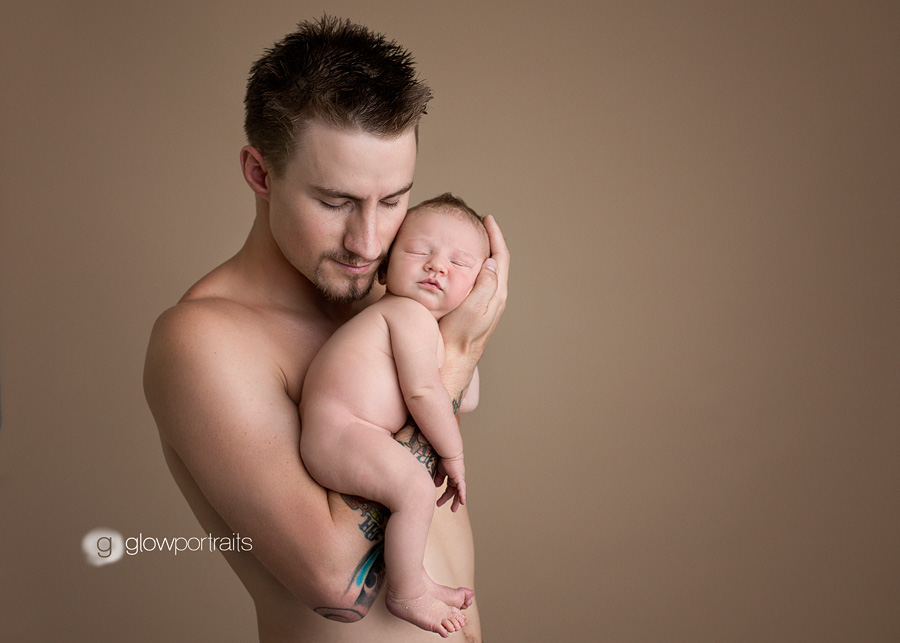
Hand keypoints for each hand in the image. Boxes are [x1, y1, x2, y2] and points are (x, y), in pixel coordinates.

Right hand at [434, 453, 465, 511]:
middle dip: (453, 501)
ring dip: (457, 501)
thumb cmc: (443, 458)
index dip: (445, 496)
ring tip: (453, 509)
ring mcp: (459, 479)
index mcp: (452, 477)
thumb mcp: (439, 470)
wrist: (448, 452)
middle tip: (452, 510)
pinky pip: (461, 489)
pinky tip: (463, 503)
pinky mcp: (460, 478)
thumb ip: (438, 478)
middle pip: (455, 493)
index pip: (449, 489)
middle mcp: (457, 479)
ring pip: (459, 493)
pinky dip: (462, 496)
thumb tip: (437, 486)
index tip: (439, 503)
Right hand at [439, 214, 509, 363]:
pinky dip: (471, 265)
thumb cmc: (460, 335)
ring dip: (481, 252)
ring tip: (470, 238)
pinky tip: (459, 264)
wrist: (452, 358)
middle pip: (497, 260)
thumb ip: (485, 284)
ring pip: (487, 270)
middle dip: (490, 240)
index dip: (495, 236)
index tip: (488, 219)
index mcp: (496, 293)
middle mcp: (494, 296)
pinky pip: (477, 279)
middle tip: (478, 223)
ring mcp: (485, 302)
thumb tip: (491, 261)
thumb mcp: (474, 307)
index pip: (500, 257)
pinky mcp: (474, 307)